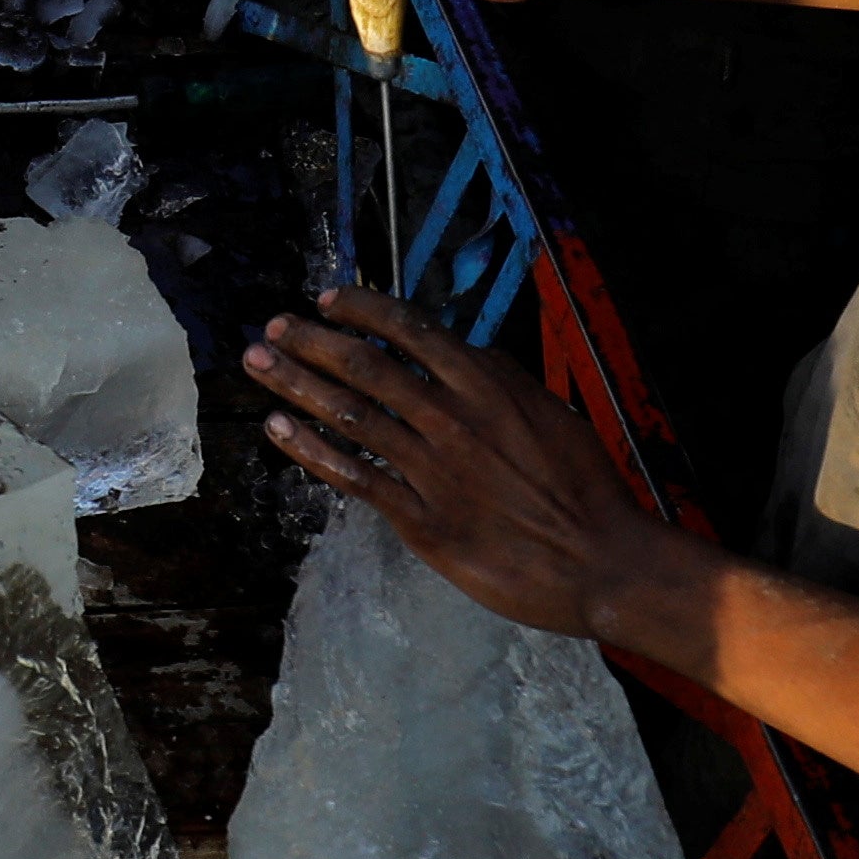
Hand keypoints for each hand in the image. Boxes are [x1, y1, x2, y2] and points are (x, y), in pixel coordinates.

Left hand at [242, 288, 694, 642]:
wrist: (599, 560)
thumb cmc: (583, 486)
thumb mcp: (551, 412)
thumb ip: (500, 380)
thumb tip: (460, 352)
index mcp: (488, 385)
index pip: (411, 329)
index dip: (362, 309)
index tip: (326, 298)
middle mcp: (453, 419)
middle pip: (367, 367)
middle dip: (312, 342)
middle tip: (273, 327)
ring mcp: (433, 470)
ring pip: (351, 415)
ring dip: (296, 384)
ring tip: (259, 364)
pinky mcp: (422, 520)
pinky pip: (355, 477)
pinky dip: (311, 451)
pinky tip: (278, 431)